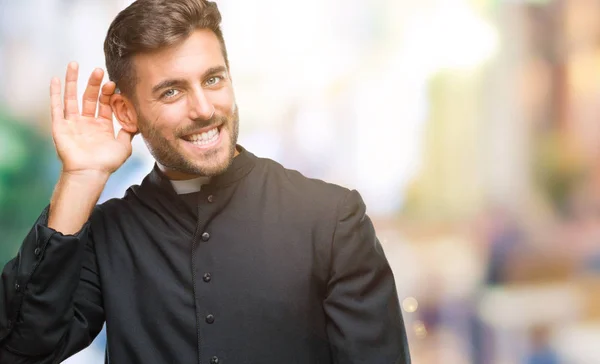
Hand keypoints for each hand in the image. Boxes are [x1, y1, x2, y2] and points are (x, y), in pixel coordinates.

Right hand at [50, 62, 132, 178]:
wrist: (90, 173)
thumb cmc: (107, 163)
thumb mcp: (124, 146)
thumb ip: (129, 131)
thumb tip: (138, 119)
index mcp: (102, 126)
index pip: (105, 104)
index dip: (108, 93)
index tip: (113, 83)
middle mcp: (87, 122)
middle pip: (89, 97)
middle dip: (94, 83)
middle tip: (99, 70)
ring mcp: (72, 123)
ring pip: (72, 97)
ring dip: (73, 81)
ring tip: (75, 64)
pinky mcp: (60, 126)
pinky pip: (57, 107)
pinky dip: (55, 93)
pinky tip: (56, 79)